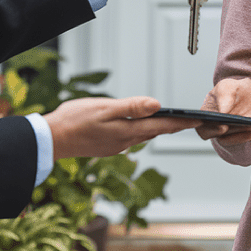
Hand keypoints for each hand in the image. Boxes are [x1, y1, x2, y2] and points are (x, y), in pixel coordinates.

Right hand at [44, 96, 196, 158]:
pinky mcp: (108, 146)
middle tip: (194, 121)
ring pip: (143, 135)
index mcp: (127, 132)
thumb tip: (157, 105)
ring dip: (159, 129)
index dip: (182, 123)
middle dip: (175, 127)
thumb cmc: (74, 120)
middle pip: (155, 132)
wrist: (51, 139)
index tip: (200, 121)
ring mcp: (116, 146)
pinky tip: (142, 124)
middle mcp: (125, 142)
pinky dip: (142, 130)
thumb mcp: (104, 108)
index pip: (162, 127)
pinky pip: (131, 136)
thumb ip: (131, 107)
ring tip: (174, 122)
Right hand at [196, 78, 250, 145]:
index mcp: (209, 121)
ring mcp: (241, 136)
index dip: (212, 129)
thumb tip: (224, 111)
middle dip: (238, 133)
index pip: (205, 130)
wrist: (249, 93)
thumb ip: (223, 96)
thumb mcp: (226, 88)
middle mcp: (223, 133)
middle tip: (248, 125)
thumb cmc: (232, 92)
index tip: (224, 126)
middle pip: (226, 138)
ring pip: (245, 140)